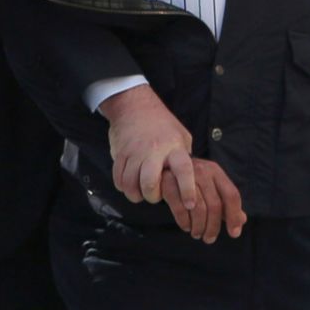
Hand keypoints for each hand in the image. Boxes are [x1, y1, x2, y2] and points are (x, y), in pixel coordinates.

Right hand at [98, 86, 196, 208]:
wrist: (134, 105)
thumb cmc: (162, 123)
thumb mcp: (182, 136)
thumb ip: (185, 157)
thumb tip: (191, 179)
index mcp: (174, 147)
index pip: (183, 170)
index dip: (187, 189)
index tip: (190, 204)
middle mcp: (154, 151)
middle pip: (150, 183)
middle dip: (152, 196)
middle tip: (154, 195)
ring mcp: (134, 152)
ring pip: (131, 184)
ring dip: (135, 194)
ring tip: (140, 192)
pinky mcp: (120, 153)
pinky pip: (118, 178)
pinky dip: (122, 186)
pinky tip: (128, 184)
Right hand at [161, 157, 245, 242]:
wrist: (161, 167)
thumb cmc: (190, 182)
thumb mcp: (210, 188)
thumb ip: (226, 203)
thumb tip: (242, 220)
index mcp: (216, 172)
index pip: (231, 195)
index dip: (234, 216)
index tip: (234, 234)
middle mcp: (202, 171)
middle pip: (215, 204)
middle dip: (213, 227)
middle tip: (209, 239)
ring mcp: (184, 176)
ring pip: (197, 208)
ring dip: (198, 226)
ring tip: (197, 234)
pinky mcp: (167, 182)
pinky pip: (179, 208)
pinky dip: (184, 222)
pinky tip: (186, 227)